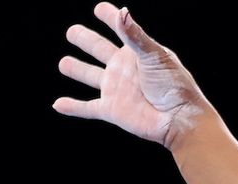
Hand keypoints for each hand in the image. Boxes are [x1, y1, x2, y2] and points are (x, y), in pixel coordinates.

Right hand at [54, 3, 212, 149]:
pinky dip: (72, 107)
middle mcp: (123, 68)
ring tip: (64, 63)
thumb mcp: (155, 56)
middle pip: (97, 49)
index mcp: (135, 52)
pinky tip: (57, 105)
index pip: (118, 28)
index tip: (100, 9)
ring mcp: (116, 89)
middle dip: (85, 40)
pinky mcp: (112, 110)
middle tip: (72, 32)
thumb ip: (135, 36)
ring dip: (76, 69)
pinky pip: (86, 108)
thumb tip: (121, 13)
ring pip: (89, 75)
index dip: (109, 17)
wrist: (180, 119)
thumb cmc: (175, 86)